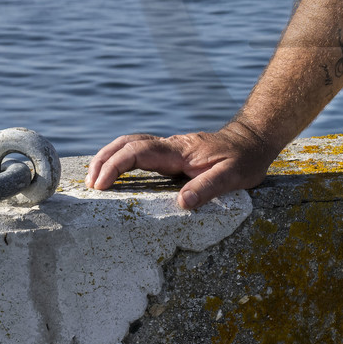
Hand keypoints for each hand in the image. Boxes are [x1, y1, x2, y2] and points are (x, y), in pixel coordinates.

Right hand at [85, 121, 276, 209]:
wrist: (253, 140)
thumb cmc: (245, 160)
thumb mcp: (233, 176)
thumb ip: (208, 188)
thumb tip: (182, 203)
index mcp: (180, 151)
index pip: (139, 151)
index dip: (115, 165)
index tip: (100, 184)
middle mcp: (171, 145)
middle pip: (127, 143)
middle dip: (103, 160)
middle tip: (88, 184)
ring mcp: (170, 147)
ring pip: (131, 143)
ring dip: (109, 157)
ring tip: (94, 179)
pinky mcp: (172, 153)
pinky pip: (140, 151)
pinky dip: (122, 158)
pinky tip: (116, 173)